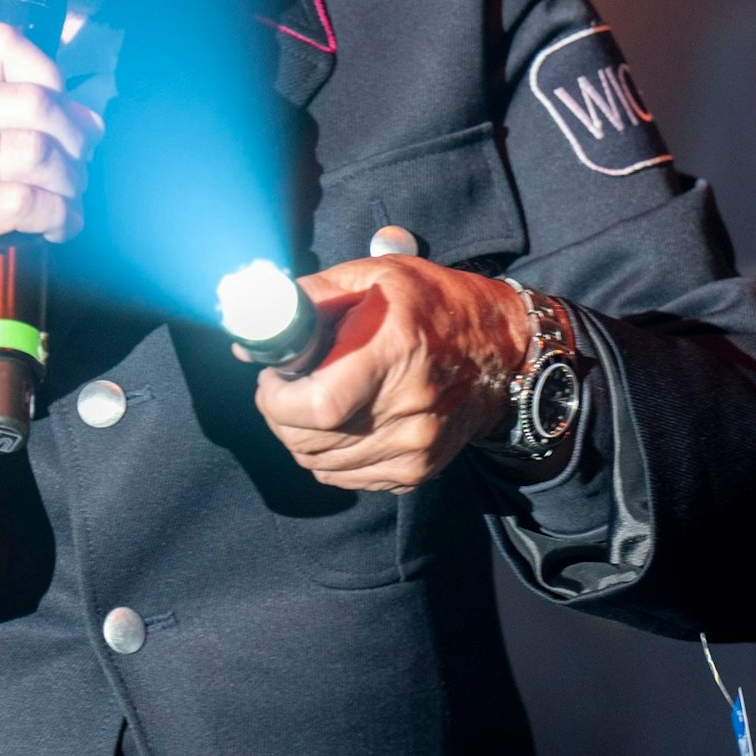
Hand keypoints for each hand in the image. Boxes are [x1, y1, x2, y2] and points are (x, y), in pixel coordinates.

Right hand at [0, 24, 102, 467]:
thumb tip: (85, 116)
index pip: (2, 43)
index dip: (50, 78)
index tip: (66, 118)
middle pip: (33, 100)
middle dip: (74, 141)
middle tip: (78, 171)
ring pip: (37, 152)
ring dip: (68, 184)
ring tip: (66, 203)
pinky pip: (25, 201)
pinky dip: (56, 217)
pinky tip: (56, 228)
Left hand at [248, 258, 526, 492]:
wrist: (502, 351)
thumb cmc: (433, 304)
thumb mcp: (373, 277)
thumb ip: (310, 298)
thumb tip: (253, 330)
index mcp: (393, 354)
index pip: (315, 406)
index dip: (276, 400)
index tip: (271, 378)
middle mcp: (407, 410)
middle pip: (309, 442)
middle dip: (279, 415)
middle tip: (285, 386)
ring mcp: (415, 447)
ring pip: (321, 464)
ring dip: (300, 436)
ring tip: (313, 400)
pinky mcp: (418, 470)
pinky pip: (347, 477)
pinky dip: (328, 455)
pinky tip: (338, 422)